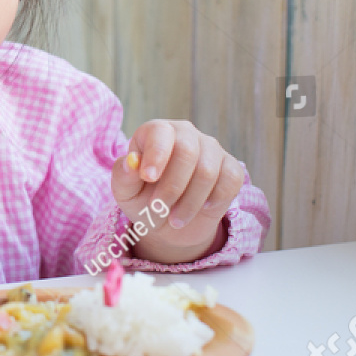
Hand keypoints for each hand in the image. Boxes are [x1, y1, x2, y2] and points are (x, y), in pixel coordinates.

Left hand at [110, 120, 243, 264]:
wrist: (170, 223)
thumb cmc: (144, 200)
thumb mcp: (126, 193)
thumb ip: (124, 176)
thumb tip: (131, 163)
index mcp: (157, 132)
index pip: (160, 133)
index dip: (156, 155)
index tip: (148, 178)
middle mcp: (186, 134)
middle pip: (187, 151)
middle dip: (172, 186)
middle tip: (158, 208)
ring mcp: (212, 149)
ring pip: (207, 171)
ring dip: (189, 202)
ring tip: (175, 220)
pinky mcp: (231, 168)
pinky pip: (231, 180)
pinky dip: (215, 200)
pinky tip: (202, 208)